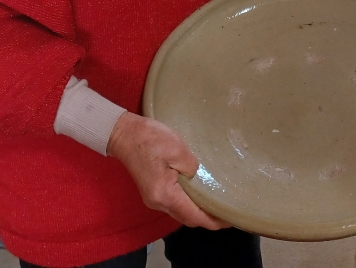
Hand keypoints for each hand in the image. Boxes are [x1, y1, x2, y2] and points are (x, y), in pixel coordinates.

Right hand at [107, 112, 228, 229]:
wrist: (124, 134)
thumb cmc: (150, 139)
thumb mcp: (177, 149)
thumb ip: (193, 168)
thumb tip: (201, 180)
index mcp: (165, 195)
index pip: (194, 217)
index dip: (214, 221)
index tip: (231, 219)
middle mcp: (159, 203)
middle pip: (188, 218)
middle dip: (208, 218)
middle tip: (228, 210)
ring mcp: (154, 199)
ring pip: (181, 212)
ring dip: (198, 211)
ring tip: (217, 202)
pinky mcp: (153, 191)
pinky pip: (175, 204)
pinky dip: (189, 203)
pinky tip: (199, 193)